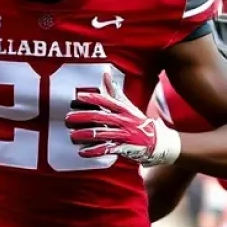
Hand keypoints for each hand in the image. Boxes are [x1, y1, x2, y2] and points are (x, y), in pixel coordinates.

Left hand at [66, 70, 180, 165]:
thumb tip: (105, 74)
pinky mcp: (123, 147)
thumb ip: (115, 91)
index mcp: (124, 109)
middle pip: (101, 117)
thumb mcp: (128, 105)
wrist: (158, 141)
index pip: (108, 101)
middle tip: (68, 118)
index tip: (79, 97)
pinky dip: (94, 151)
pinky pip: (107, 149)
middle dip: (83, 117)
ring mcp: (124, 134)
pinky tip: (82, 152)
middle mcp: (124, 121)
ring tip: (72, 135)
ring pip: (102, 133)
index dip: (94, 99)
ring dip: (85, 135)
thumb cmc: (138, 121)